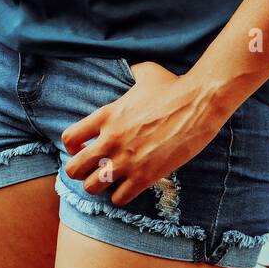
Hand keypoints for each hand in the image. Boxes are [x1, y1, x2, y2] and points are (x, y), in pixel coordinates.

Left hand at [61, 63, 226, 205]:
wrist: (198, 104)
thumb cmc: (173, 86)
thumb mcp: (146, 72)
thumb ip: (132, 72)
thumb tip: (132, 69)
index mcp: (107, 115)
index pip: (70, 138)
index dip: (73, 147)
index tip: (83, 148)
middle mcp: (111, 139)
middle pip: (73, 169)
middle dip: (80, 172)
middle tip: (93, 169)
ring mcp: (126, 160)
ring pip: (92, 187)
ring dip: (99, 185)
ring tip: (111, 180)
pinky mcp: (145, 176)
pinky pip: (119, 199)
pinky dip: (121, 196)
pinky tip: (129, 187)